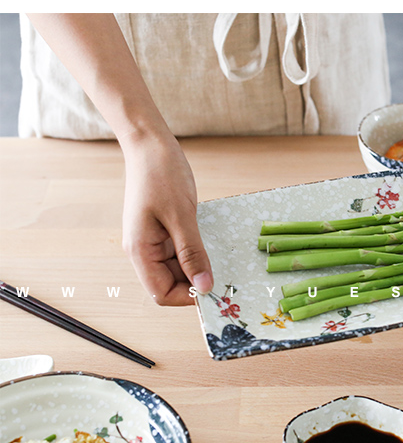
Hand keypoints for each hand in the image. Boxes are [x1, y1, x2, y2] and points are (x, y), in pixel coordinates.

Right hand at [121, 133, 213, 305]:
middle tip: (223, 274)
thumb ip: (192, 253)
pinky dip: (196, 252)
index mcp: (140, 251)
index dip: (187, 297)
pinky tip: (210, 243)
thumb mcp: (182, 216)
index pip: (161, 293)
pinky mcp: (163, 231)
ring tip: (217, 255)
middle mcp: (143, 251)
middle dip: (195, 282)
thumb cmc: (161, 175)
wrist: (150, 145)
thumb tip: (204, 286)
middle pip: (169, 284)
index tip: (214, 290)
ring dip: (197, 267)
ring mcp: (152, 241)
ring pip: (177, 270)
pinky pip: (180, 252)